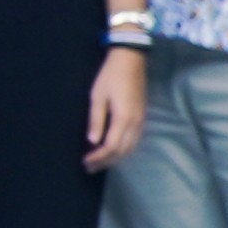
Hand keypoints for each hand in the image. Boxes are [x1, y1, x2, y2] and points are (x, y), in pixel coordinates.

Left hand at [83, 48, 147, 172]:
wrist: (131, 60)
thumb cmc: (110, 76)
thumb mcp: (97, 96)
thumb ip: (96, 120)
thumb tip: (92, 141)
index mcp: (123, 118)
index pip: (110, 146)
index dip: (98, 157)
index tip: (85, 162)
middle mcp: (135, 123)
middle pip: (122, 151)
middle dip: (105, 162)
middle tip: (89, 168)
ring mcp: (141, 121)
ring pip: (130, 148)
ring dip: (115, 158)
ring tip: (99, 163)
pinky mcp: (142, 117)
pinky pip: (135, 141)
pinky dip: (123, 150)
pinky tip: (113, 151)